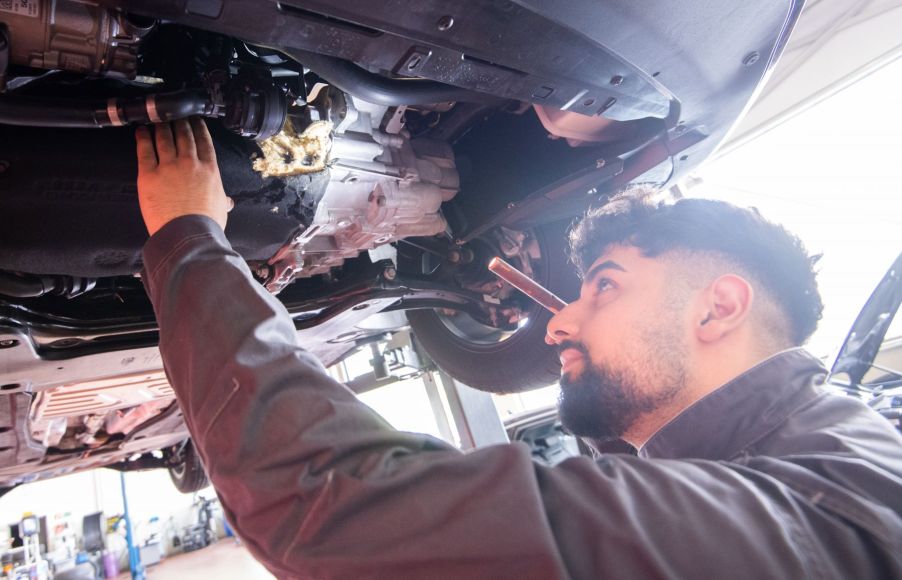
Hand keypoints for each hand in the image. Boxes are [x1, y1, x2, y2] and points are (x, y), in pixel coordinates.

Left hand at [136, 118, 232, 235]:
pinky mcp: (149, 175)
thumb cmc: (206, 225)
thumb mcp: (220, 209)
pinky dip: (143, 137)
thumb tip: (229, 202)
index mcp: (210, 170)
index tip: (195, 119)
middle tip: (175, 114)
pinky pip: (145, 150)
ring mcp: (169, 167)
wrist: (188, 235)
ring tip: (158, 118)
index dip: (198, 127)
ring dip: (161, 125)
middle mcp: (190, 163)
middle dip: (180, 121)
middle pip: (184, 135)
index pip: (204, 141)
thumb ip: (223, 201)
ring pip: (164, 138)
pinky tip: (141, 130)